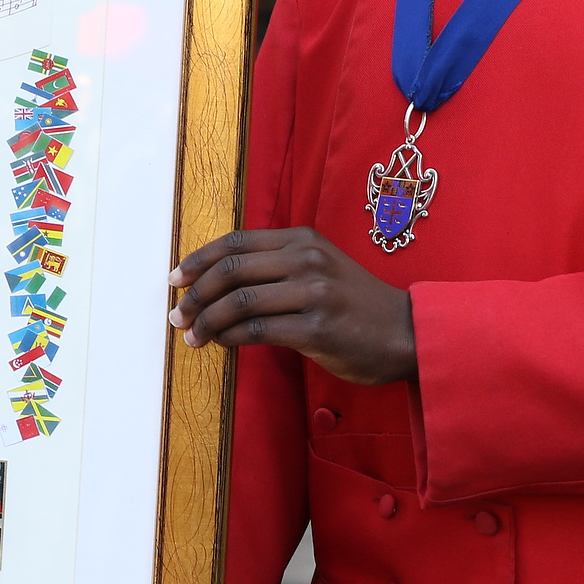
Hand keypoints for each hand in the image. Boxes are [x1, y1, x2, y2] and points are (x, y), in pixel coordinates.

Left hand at [168, 227, 417, 385]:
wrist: (406, 333)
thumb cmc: (356, 304)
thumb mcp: (320, 266)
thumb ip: (277, 264)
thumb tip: (218, 279)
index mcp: (302, 239)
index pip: (235, 241)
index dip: (199, 259)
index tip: (176, 278)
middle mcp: (306, 259)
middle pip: (231, 270)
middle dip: (195, 294)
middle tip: (177, 315)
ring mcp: (313, 293)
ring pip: (238, 302)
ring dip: (206, 321)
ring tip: (192, 336)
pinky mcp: (317, 329)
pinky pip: (257, 331)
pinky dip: (230, 337)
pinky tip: (220, 344)